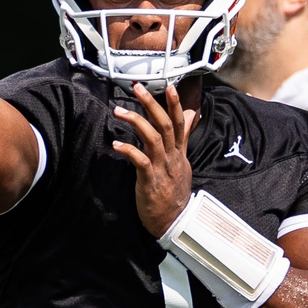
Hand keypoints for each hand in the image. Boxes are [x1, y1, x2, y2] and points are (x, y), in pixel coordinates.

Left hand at [112, 83, 199, 235]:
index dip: (175, 104)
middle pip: (165, 125)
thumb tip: (191, 115)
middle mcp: (172, 157)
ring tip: (118, 111)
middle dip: (151, 104)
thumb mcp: (182, 162)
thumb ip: (183, 138)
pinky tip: (116, 145)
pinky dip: (129, 151)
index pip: (180, 123)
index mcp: (179, 152)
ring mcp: (162, 169)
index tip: (168, 86)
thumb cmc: (174, 190)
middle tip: (136, 88)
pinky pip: (141, 162)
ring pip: (153, 139)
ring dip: (136, 122)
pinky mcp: (150, 182)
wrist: (175, 221)